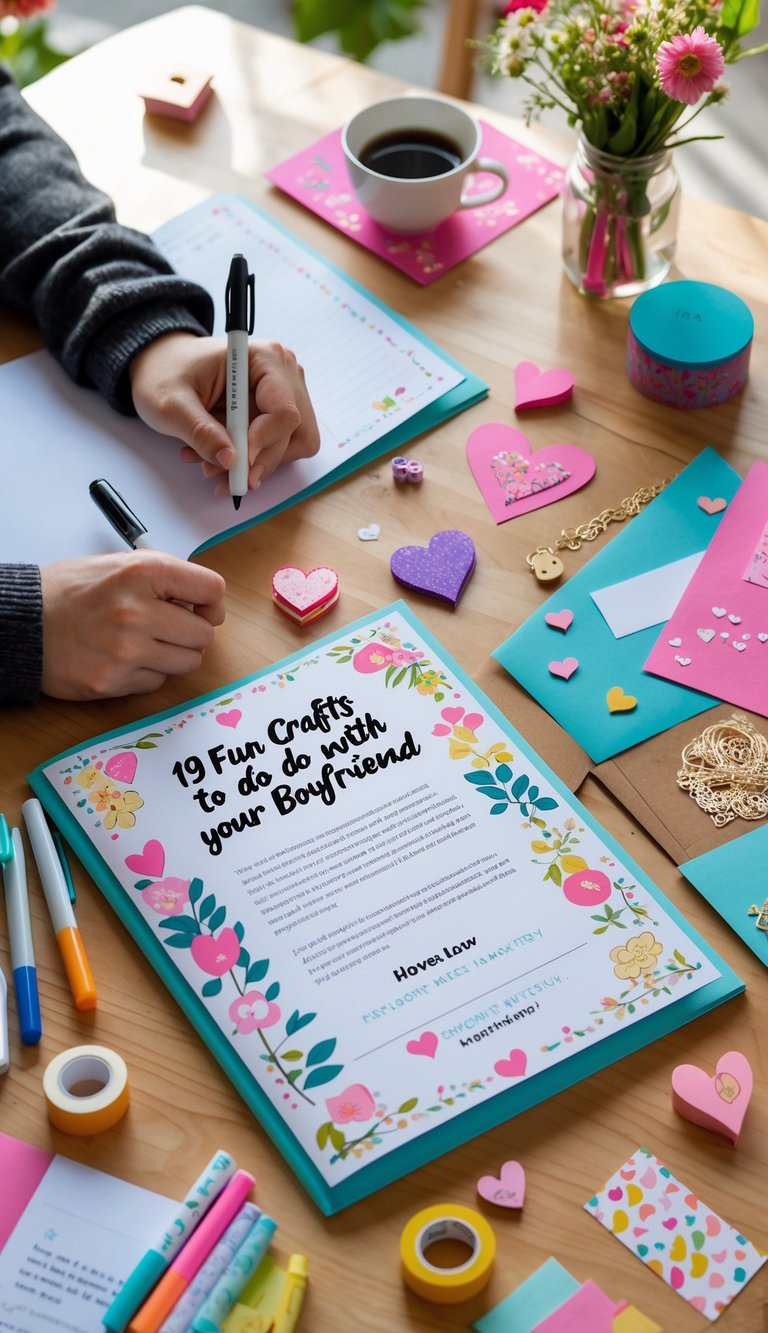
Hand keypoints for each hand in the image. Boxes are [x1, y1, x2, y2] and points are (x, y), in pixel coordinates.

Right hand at [40, 552, 225, 699]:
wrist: (20, 623)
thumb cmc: (68, 592)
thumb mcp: (118, 565)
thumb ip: (164, 578)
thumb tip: (205, 601)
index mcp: (143, 573)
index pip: (212, 589)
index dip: (210, 601)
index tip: (200, 607)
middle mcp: (138, 612)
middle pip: (204, 634)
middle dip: (191, 631)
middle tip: (169, 627)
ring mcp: (126, 651)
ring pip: (187, 662)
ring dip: (173, 655)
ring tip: (146, 643)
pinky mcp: (113, 682)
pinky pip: (157, 682)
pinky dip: (147, 673)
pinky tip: (124, 658)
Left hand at [129, 333, 320, 493]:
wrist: (162, 366)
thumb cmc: (166, 373)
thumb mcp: (171, 404)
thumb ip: (201, 432)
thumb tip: (230, 461)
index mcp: (264, 358)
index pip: (285, 412)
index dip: (264, 442)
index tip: (235, 461)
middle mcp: (283, 374)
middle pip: (294, 434)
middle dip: (258, 460)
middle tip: (220, 473)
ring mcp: (285, 394)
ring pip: (290, 447)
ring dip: (255, 465)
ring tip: (210, 464)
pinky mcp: (277, 414)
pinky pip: (278, 449)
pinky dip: (252, 462)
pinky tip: (218, 458)